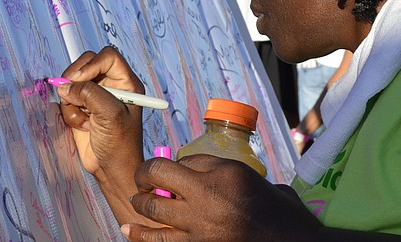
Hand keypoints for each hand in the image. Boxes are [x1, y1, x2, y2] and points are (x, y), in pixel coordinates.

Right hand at [57, 46, 157, 225]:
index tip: (80, 79)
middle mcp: (111, 84)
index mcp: (126, 82)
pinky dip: (69, 113)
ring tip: (84, 120)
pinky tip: (81, 126)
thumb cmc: (120, 143)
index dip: (92, 64)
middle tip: (69, 94)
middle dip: (75, 79)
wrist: (110, 169)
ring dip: (72, 101)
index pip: (107, 56)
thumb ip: (89, 94)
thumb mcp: (110, 115)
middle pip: (86, 64)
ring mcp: (95, 95)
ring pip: (72, 82)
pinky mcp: (81, 107)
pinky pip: (67, 99)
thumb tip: (65, 86)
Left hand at [123, 154, 319, 240]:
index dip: (154, 166)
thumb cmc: (271, 206)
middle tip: (140, 185)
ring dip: (140, 208)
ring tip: (135, 204)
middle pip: (157, 186)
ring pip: (155, 215)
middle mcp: (208, 201)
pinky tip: (129, 230)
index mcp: (221, 176)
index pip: (172, 165)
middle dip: (141, 184)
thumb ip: (210, 167)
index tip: (151, 170)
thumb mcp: (244, 174)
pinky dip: (142, 236)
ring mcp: (202, 230)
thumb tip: (179, 166)